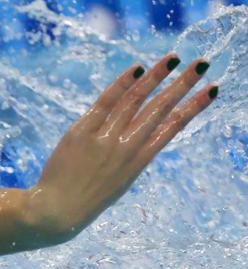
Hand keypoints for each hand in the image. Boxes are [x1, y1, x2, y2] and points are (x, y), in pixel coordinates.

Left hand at [26, 53, 217, 241]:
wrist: (57, 210)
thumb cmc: (88, 196)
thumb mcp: (120, 178)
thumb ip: (130, 152)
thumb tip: (135, 124)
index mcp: (140, 161)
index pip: (173, 126)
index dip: (193, 106)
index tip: (211, 89)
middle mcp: (126, 147)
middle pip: (159, 108)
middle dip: (183, 84)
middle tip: (202, 63)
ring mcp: (104, 139)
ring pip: (135, 100)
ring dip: (156, 76)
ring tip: (173, 58)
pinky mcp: (81, 132)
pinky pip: (105, 102)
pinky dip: (122, 84)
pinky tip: (138, 68)